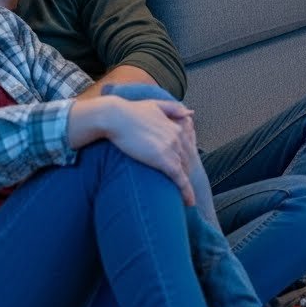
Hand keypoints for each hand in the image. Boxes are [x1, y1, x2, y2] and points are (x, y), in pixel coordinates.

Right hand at [69, 96, 196, 203]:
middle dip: (187, 174)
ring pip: (185, 170)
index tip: (185, 171)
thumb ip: (174, 108)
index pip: (187, 148)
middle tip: (185, 189)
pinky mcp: (163, 159)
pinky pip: (179, 178)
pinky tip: (189, 202)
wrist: (115, 117)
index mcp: (176, 127)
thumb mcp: (155, 105)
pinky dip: (186, 191)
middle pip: (188, 160)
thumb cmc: (130, 111)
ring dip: (187, 185)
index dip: (186, 161)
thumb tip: (190, 113)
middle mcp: (178, 137)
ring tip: (186, 198)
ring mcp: (172, 148)